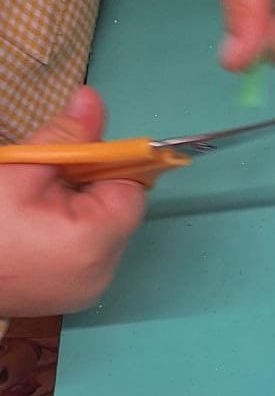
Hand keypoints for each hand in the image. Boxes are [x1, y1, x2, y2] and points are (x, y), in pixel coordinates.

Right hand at [0, 89, 145, 316]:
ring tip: (34, 207)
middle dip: (87, 185)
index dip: (108, 163)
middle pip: (117, 209)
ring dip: (76, 208)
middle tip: (44, 180)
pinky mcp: (72, 296)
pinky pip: (85, 252)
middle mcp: (102, 273)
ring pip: (101, 229)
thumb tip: (92, 99)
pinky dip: (67, 233)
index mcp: (94, 242)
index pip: (132, 188)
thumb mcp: (20, 169)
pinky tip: (34, 229)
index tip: (73, 155)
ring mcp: (87, 289)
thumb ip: (65, 137)